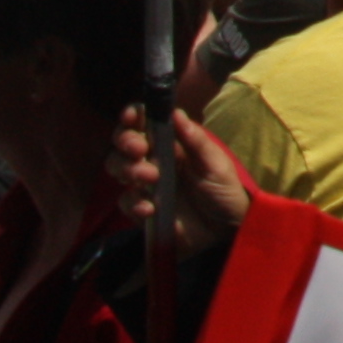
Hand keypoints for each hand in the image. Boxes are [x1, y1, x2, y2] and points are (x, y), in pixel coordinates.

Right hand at [111, 104, 255, 252]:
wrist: (224, 230)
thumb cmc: (224, 189)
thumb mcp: (215, 163)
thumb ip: (195, 140)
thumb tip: (175, 112)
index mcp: (173, 143)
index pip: (145, 123)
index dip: (133, 116)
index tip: (131, 116)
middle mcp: (155, 160)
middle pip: (124, 144)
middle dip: (126, 142)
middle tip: (139, 150)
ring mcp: (145, 185)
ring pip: (119, 168)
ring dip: (128, 169)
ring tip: (150, 178)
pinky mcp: (141, 209)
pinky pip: (125, 201)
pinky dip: (134, 203)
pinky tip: (150, 209)